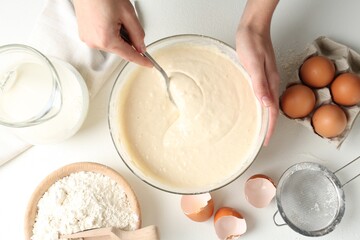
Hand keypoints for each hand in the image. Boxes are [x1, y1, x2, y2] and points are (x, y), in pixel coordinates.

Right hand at [73, 0, 151, 66]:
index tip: (148, 64)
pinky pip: (102, 39)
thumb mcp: (127, 13)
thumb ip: (137, 34)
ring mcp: (88, 39)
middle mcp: (95, 42)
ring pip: (112, 44)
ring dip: (118, 35)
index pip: (129, 55)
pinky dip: (110, 33)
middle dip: (128, 39)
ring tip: (114, 17)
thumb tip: (141, 46)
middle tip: (126, 21)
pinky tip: (108, 19)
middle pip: (120, 49)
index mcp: (106, 39)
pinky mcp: (85, 34)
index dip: (141, 60)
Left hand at [236, 0, 279, 145]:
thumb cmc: (253, 43)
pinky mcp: (259, 75)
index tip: (265, 140)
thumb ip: (260, 83)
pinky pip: (261, 94)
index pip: (272, 110)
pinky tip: (252, 107)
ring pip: (266, 103)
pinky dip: (259, 105)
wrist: (252, 28)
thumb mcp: (255, 63)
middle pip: (271, 109)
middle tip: (261, 140)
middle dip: (267, 126)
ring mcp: (265, 79)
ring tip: (257, 129)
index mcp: (271, 82)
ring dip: (263, 117)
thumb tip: (266, 103)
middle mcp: (270, 83)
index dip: (269, 127)